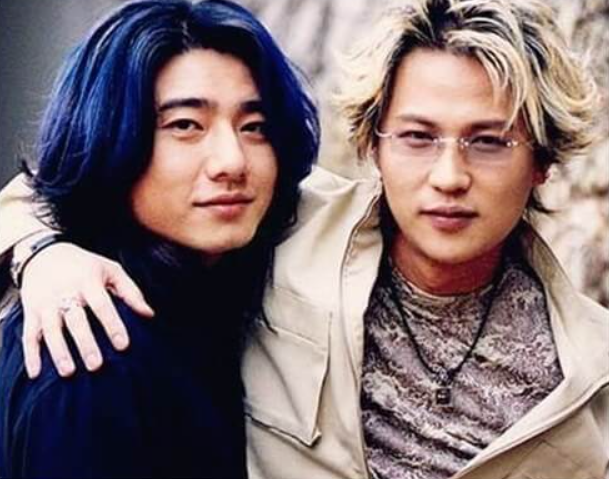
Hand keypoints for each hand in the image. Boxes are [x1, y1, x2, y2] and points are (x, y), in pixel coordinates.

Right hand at [19, 242, 153, 378]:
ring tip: (69, 372)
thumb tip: (149, 314)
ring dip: (59, 352)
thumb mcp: (110, 270)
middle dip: (85, 343)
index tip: (123, 345)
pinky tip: (35, 373)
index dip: (112, 324)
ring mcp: (45, 303)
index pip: (102, 304)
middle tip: (96, 365)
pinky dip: (30, 355)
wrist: (43, 253)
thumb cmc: (85, 265)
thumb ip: (130, 291)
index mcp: (88, 281)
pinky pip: (29, 335)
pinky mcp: (31, 312)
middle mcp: (65, 293)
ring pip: (51, 330)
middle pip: (75, 320)